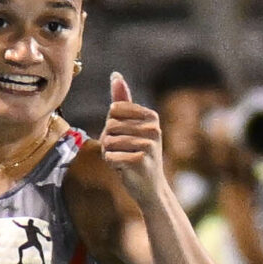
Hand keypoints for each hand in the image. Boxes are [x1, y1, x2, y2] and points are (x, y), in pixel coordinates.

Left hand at [100, 72, 166, 189]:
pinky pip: (110, 157)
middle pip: (110, 126)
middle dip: (109, 141)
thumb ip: (123, 102)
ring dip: (110, 153)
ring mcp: (148, 145)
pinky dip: (112, 164)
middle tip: (123, 151)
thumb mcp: (131, 126)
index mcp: (151, 116)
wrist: (150, 187)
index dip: (111, 125)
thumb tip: (116, 75)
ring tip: (123, 159)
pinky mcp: (140, 161)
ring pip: (109, 142)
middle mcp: (153, 128)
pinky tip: (124, 169)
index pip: (114, 110)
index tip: (124, 137)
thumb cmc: (137, 154)